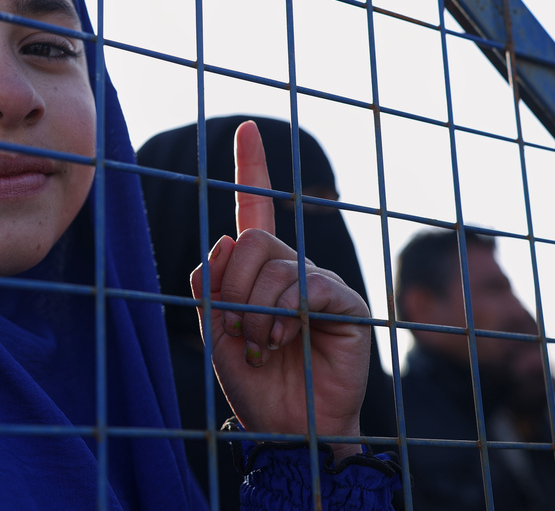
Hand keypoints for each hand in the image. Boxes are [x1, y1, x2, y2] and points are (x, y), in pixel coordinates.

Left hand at [189, 121, 369, 460]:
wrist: (286, 427)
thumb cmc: (252, 381)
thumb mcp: (214, 329)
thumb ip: (211, 285)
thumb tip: (223, 240)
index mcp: (258, 269)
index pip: (253, 209)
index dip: (250, 168)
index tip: (245, 128)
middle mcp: (291, 267)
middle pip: (251, 238)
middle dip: (233, 286)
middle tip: (239, 328)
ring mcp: (319, 281)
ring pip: (274, 264)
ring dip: (255, 310)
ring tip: (262, 345)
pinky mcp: (344, 301)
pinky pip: (306, 285)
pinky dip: (284, 315)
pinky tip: (285, 341)